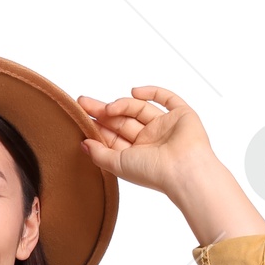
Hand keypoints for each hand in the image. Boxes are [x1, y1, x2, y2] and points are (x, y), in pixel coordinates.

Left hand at [76, 86, 264, 246]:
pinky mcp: (181, 114)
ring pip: (140, 108)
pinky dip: (151, 92)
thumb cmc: (153, 173)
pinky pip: (166, 98)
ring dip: (122, 104)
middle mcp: (151, 140)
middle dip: (104, 111)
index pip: (114, 136)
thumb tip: (83, 144)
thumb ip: (100, 154)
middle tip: (83, 102)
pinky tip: (134, 92)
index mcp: (138, 154)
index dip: (98, 126)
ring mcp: (166, 126)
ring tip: (109, 108)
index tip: (81, 116)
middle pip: (123, 120)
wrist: (183, 170)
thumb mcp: (119, 164)